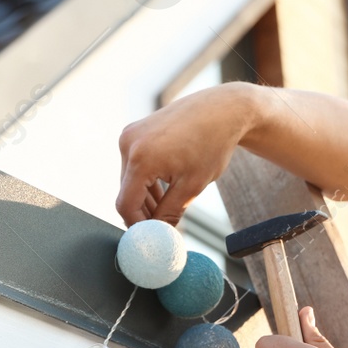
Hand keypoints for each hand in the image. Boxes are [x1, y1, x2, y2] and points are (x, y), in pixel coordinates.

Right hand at [115, 84, 257, 226]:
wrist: (222, 110)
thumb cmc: (212, 144)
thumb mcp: (192, 186)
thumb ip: (169, 213)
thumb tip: (159, 235)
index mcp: (141, 158)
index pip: (126, 204)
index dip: (137, 226)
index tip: (152, 237)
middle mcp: (129, 144)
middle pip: (127, 192)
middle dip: (143, 212)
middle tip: (164, 225)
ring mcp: (130, 134)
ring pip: (130, 179)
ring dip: (146, 196)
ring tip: (169, 205)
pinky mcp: (136, 130)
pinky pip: (134, 163)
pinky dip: (147, 179)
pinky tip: (166, 186)